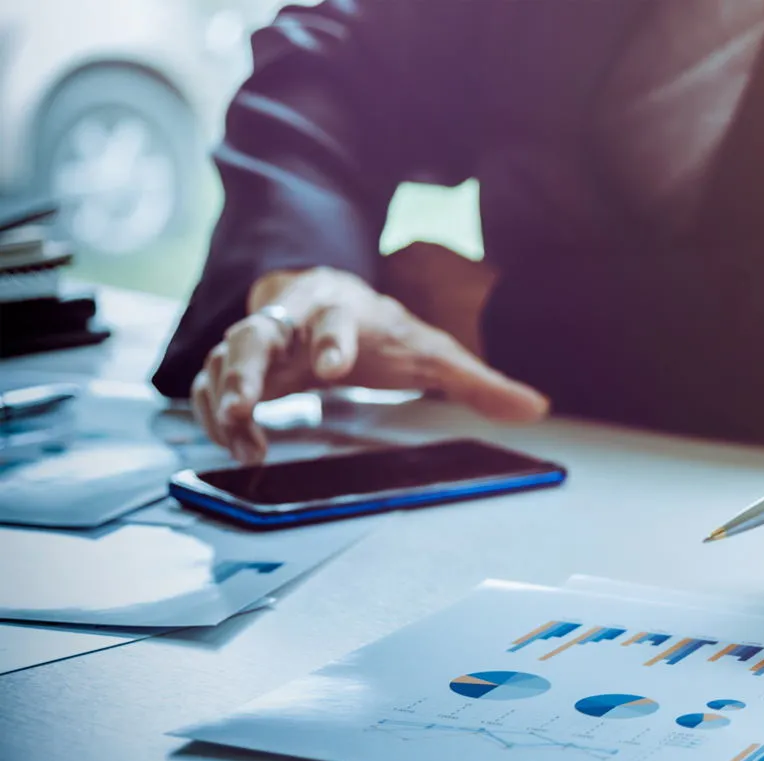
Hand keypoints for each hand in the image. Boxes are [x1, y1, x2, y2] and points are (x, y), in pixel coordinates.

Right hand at [190, 263, 547, 462]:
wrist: (330, 295)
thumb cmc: (382, 328)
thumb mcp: (434, 350)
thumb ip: (480, 381)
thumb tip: (538, 408)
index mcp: (339, 309)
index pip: (332, 319)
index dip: (332, 339)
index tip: (335, 367)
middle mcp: (289, 320)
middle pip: (254, 336)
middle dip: (244, 368)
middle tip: (245, 404)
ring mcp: (257, 343)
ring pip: (220, 362)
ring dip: (220, 400)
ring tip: (239, 441)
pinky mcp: (237, 367)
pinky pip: (210, 387)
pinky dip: (215, 415)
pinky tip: (239, 446)